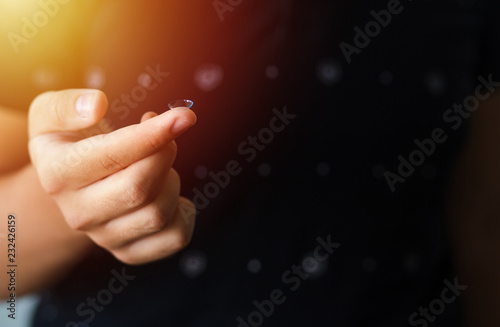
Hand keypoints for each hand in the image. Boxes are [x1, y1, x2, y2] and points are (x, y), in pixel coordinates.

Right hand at [28, 89, 196, 264]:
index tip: (185, 116)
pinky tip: (169, 192)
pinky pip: (176, 237)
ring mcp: (105, 237)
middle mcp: (78, 213)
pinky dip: (185, 212)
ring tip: (158, 165)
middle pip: (139, 188)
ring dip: (171, 180)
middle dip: (165, 154)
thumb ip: (66, 105)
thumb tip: (97, 105)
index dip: (154, 134)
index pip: (113, 157)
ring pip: (159, 213)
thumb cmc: (69, 141)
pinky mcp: (129, 252)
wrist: (71, 186)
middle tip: (167, 136)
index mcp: (58, 174)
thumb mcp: (50, 114)